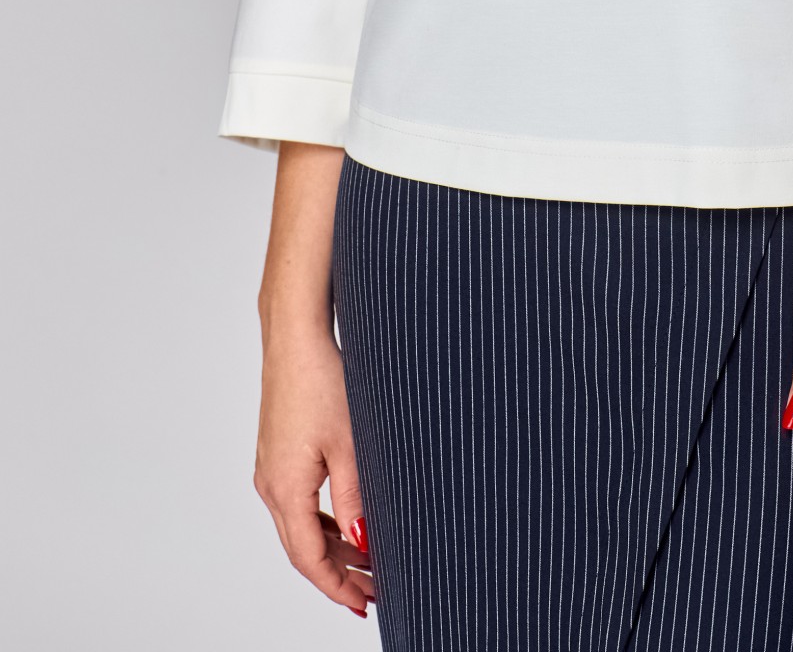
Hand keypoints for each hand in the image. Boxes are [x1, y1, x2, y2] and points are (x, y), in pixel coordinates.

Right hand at [253, 324, 374, 616]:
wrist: (295, 337)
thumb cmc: (321, 380)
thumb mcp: (349, 445)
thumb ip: (356, 500)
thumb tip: (364, 545)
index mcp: (285, 489)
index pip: (310, 560)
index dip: (337, 587)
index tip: (365, 603)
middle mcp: (270, 485)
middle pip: (303, 549)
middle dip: (338, 575)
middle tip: (374, 591)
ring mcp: (270, 470)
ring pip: (300, 528)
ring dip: (332, 550)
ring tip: (368, 565)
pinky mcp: (277, 455)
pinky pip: (298, 505)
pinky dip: (322, 524)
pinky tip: (347, 527)